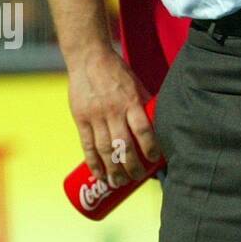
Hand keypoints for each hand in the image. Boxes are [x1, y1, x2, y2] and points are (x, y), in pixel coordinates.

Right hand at [67, 46, 161, 187]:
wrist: (89, 59)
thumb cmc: (117, 72)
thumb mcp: (136, 84)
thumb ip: (144, 104)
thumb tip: (159, 122)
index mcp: (130, 100)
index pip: (142, 129)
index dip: (150, 146)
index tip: (156, 159)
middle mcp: (113, 110)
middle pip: (123, 144)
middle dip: (131, 165)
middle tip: (137, 178)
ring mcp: (95, 116)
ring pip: (105, 149)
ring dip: (112, 169)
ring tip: (119, 182)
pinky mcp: (80, 119)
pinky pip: (87, 145)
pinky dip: (93, 162)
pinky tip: (99, 175)